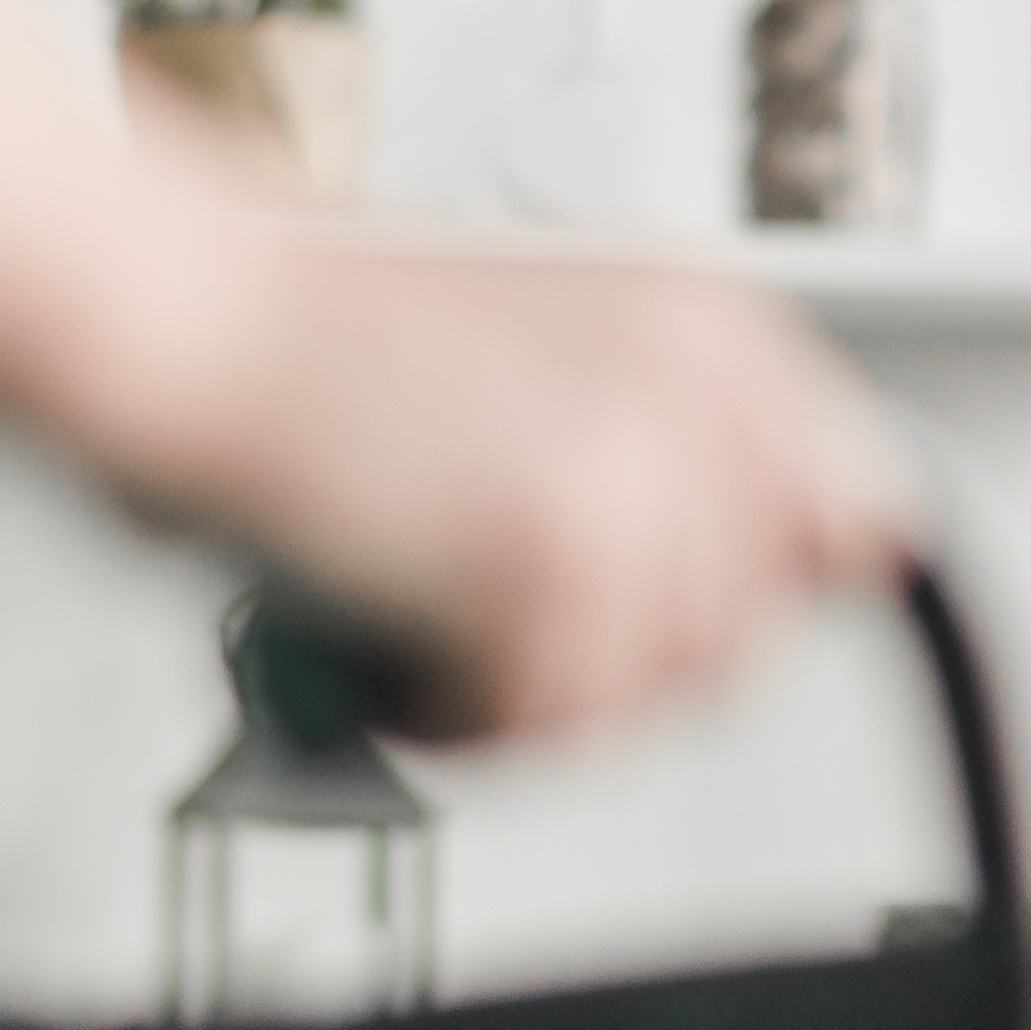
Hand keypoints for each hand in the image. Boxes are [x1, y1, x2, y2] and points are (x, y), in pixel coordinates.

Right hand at [75, 223, 912, 736]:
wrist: (180, 308)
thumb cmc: (308, 332)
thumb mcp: (552, 351)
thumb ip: (682, 452)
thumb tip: (809, 564)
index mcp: (714, 326)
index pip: (850, 516)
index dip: (748, 587)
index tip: (672, 608)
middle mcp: (700, 392)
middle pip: (749, 627)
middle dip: (627, 655)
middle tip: (504, 619)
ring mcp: (635, 479)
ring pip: (653, 692)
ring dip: (538, 694)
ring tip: (438, 628)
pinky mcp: (551, 564)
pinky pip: (553, 721)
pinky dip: (464, 717)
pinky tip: (398, 649)